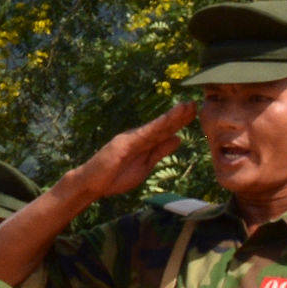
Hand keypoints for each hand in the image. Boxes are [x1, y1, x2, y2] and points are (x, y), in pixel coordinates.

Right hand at [70, 103, 190, 203]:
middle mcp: (138, 137)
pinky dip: (157, 126)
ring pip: (156, 127)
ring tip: (187, 106)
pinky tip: (169, 119)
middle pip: (163, 126)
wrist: (91, 184)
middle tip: (195, 103)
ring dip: (172, 117)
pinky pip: (144, 134)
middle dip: (179, 116)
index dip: (179, 122)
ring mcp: (131, 139)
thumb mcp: (145, 166)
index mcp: (144, 143)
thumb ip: (160, 152)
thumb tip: (177, 139)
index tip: (195, 113)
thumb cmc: (115, 177)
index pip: (165, 131)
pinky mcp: (124, 143)